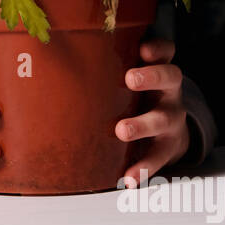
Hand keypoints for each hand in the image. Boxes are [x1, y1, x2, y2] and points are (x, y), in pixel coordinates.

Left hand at [116, 38, 190, 187]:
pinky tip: (128, 177)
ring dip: (143, 124)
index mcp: (158, 71)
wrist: (170, 134)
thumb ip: (107, 69)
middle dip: (151, 77)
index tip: (143, 47)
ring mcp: (171, 119)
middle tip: (130, 79)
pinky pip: (158, 158)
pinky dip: (143, 168)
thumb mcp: (131, 81)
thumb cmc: (138, 99)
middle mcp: (169, 93)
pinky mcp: (167, 147)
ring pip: (163, 118)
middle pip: (170, 77)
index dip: (157, 48)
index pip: (165, 52)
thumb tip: (54, 59)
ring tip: (122, 130)